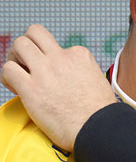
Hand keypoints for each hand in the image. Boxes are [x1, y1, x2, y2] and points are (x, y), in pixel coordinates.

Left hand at [1, 24, 117, 150]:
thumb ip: (82, 71)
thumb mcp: (97, 80)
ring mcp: (45, 71)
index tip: (51, 74)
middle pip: (34, 33)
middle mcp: (62, 58)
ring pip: (19, 45)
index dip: (49, 59)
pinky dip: (8, 78)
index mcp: (80, 55)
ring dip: (15, 58)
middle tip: (27, 62)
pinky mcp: (31, 89)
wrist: (99, 129)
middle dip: (28, 45)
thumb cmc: (100, 113)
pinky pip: (8, 70)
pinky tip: (16, 88)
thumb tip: (72, 76)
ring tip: (20, 73)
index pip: (57, 45)